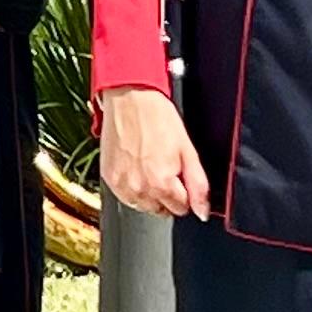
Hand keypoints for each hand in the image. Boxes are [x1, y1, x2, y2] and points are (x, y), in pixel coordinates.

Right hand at [98, 85, 208, 218]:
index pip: (181, 209)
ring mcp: (121, 185)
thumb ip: (199, 186)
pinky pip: (125, 196)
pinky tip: (136, 167)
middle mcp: (139, 189)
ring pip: (143, 206)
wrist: (130, 99)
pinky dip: (132, 187)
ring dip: (149, 193)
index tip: (180, 174)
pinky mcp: (109, 178)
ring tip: (149, 166)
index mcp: (162, 184)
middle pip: (161, 210)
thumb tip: (203, 211)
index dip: (185, 192)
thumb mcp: (188, 151)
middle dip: (167, 194)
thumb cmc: (158, 119)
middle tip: (165, 167)